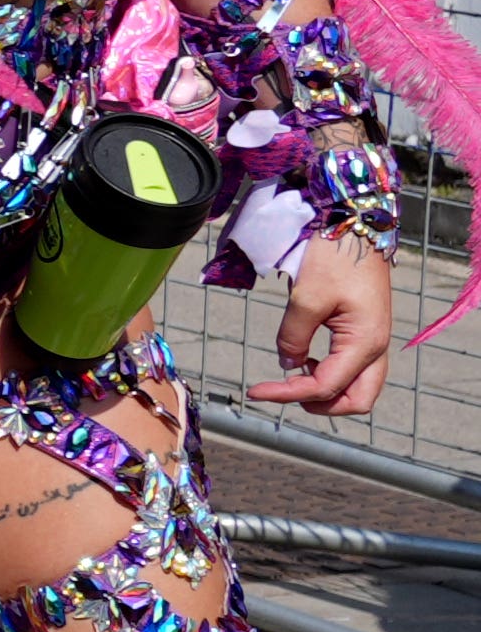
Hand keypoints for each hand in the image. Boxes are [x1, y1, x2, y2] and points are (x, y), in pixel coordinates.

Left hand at [258, 231, 396, 412]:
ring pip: (359, 387)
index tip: (254, 391)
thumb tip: (287, 365)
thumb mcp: (305, 298)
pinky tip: (305, 359)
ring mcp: (375, 340)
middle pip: (357, 400)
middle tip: (282, 393)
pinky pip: (355, 368)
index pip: (325, 386)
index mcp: (365, 342)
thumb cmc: (334, 257)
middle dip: (321, 406)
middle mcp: (377, 347)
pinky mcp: (367, 331)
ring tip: (293, 375)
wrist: (355, 225)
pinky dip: (332, 375)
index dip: (288, 394)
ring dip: (327, 392)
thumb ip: (293, 336)